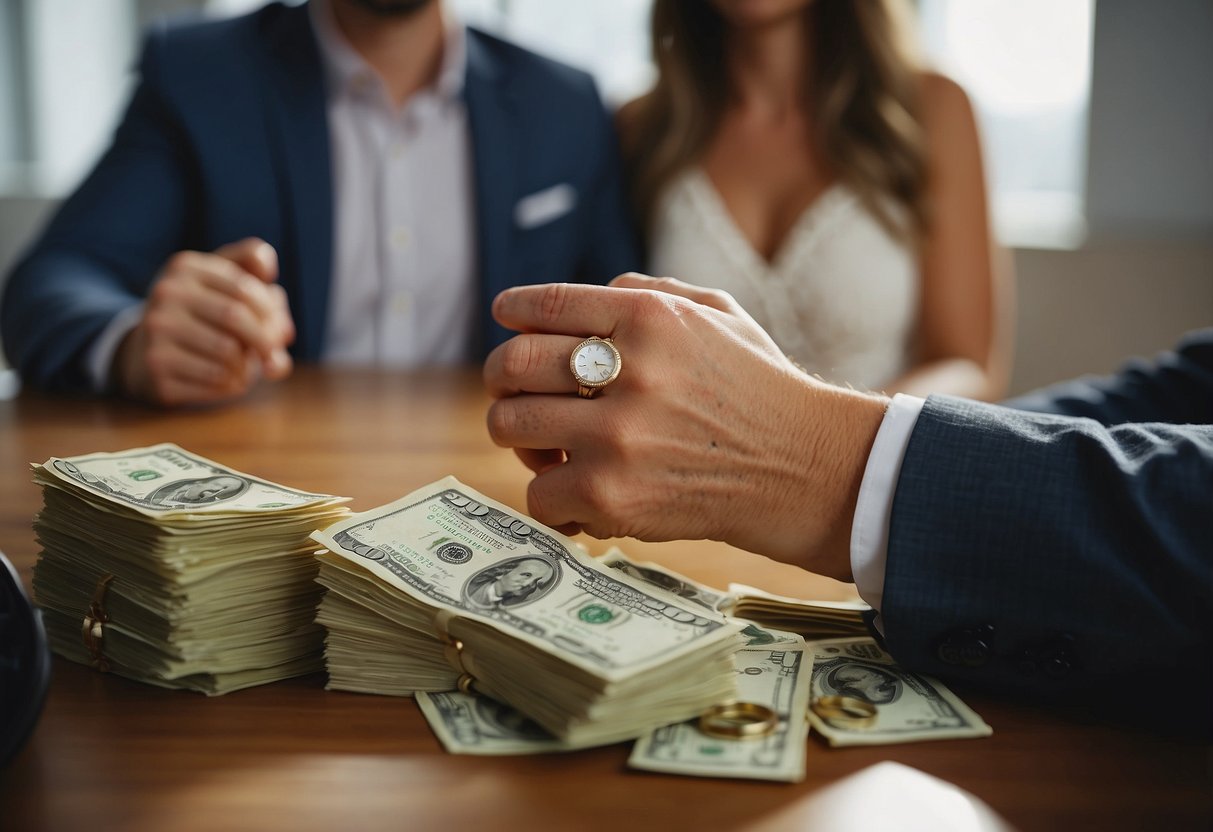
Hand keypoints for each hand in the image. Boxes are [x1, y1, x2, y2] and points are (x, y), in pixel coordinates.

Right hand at [115, 238, 295, 405]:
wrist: (146, 354)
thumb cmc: (203, 317)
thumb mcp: (225, 286)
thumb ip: (261, 285)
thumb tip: (282, 326)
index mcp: (186, 267)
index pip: (244, 288)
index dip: (272, 314)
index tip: (282, 332)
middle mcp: (166, 293)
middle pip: (235, 316)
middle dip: (265, 341)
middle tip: (274, 356)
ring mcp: (156, 330)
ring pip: (228, 352)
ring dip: (249, 366)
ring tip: (245, 367)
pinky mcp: (156, 366)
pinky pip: (215, 380)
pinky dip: (233, 384)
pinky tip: (229, 380)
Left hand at [483, 273, 887, 579]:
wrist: (804, 470)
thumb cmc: (758, 390)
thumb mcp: (718, 315)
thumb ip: (648, 294)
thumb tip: (582, 298)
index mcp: (650, 319)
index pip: (545, 304)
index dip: (512, 309)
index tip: (505, 318)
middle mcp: (628, 371)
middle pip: (512, 364)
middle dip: (502, 379)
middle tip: (513, 392)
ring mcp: (615, 437)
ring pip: (511, 427)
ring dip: (519, 437)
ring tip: (545, 447)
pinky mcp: (611, 495)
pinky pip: (538, 494)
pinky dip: (551, 496)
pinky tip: (578, 492)